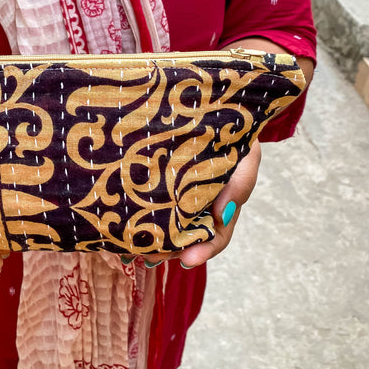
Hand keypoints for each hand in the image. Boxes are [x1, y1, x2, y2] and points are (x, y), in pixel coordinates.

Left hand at [123, 141, 261, 268]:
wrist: (209, 108)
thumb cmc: (231, 131)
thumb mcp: (246, 153)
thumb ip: (241, 183)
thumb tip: (221, 216)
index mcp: (222, 203)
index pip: (217, 234)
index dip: (205, 250)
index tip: (189, 260)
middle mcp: (199, 205)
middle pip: (187, 237)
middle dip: (170, 252)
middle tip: (152, 258)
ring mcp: (177, 195)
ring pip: (165, 226)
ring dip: (152, 241)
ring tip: (133, 251)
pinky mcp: (157, 184)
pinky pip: (147, 206)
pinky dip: (137, 220)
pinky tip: (122, 232)